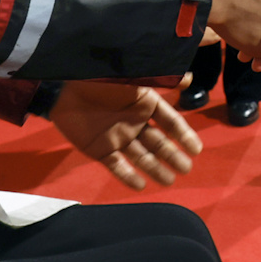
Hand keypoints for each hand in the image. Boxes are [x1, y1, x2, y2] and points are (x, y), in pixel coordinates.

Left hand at [48, 78, 202, 189]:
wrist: (64, 84)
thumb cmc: (100, 76)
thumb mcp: (132, 75)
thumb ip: (159, 79)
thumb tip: (188, 78)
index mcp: (145, 103)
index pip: (170, 122)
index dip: (184, 135)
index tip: (196, 150)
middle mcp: (134, 122)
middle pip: (159, 143)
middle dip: (173, 156)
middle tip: (186, 169)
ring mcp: (117, 137)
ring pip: (141, 157)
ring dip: (155, 169)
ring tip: (169, 182)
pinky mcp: (99, 149)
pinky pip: (116, 166)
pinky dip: (128, 176)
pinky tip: (140, 186)